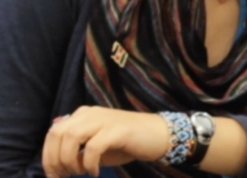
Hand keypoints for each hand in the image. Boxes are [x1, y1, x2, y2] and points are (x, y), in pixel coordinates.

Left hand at [42, 106, 168, 176]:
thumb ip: (77, 149)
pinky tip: (95, 172)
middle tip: (64, 176)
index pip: (54, 132)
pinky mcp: (117, 130)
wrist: (159, 135)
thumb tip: (56, 163)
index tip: (53, 175)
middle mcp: (91, 113)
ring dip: (69, 160)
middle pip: (58, 133)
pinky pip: (93, 147)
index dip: (47, 156)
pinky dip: (89, 163)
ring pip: (71, 137)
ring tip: (79, 173)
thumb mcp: (97, 146)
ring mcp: (104, 120)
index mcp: (84, 115)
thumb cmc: (127, 142)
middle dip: (54, 159)